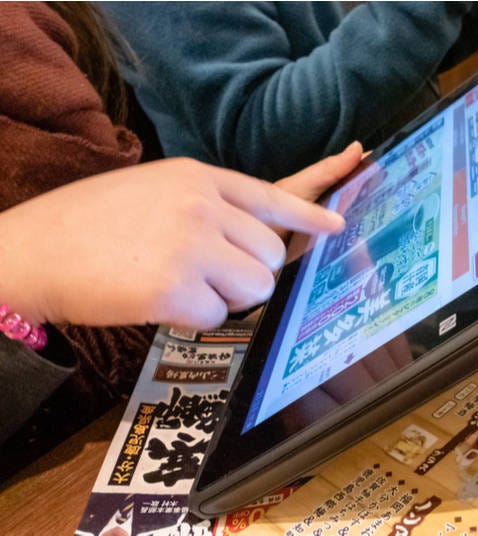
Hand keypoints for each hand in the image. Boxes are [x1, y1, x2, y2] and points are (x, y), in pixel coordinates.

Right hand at [0, 155, 357, 329]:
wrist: (31, 248)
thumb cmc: (90, 223)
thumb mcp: (156, 191)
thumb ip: (209, 206)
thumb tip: (252, 236)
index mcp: (199, 178)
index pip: (272, 196)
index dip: (309, 213)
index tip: (337, 226)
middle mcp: (202, 206)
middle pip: (270, 254)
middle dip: (247, 274)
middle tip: (204, 275)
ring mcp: (190, 245)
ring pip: (254, 288)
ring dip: (224, 298)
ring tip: (175, 283)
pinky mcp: (174, 288)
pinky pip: (216, 318)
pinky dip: (191, 319)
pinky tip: (155, 300)